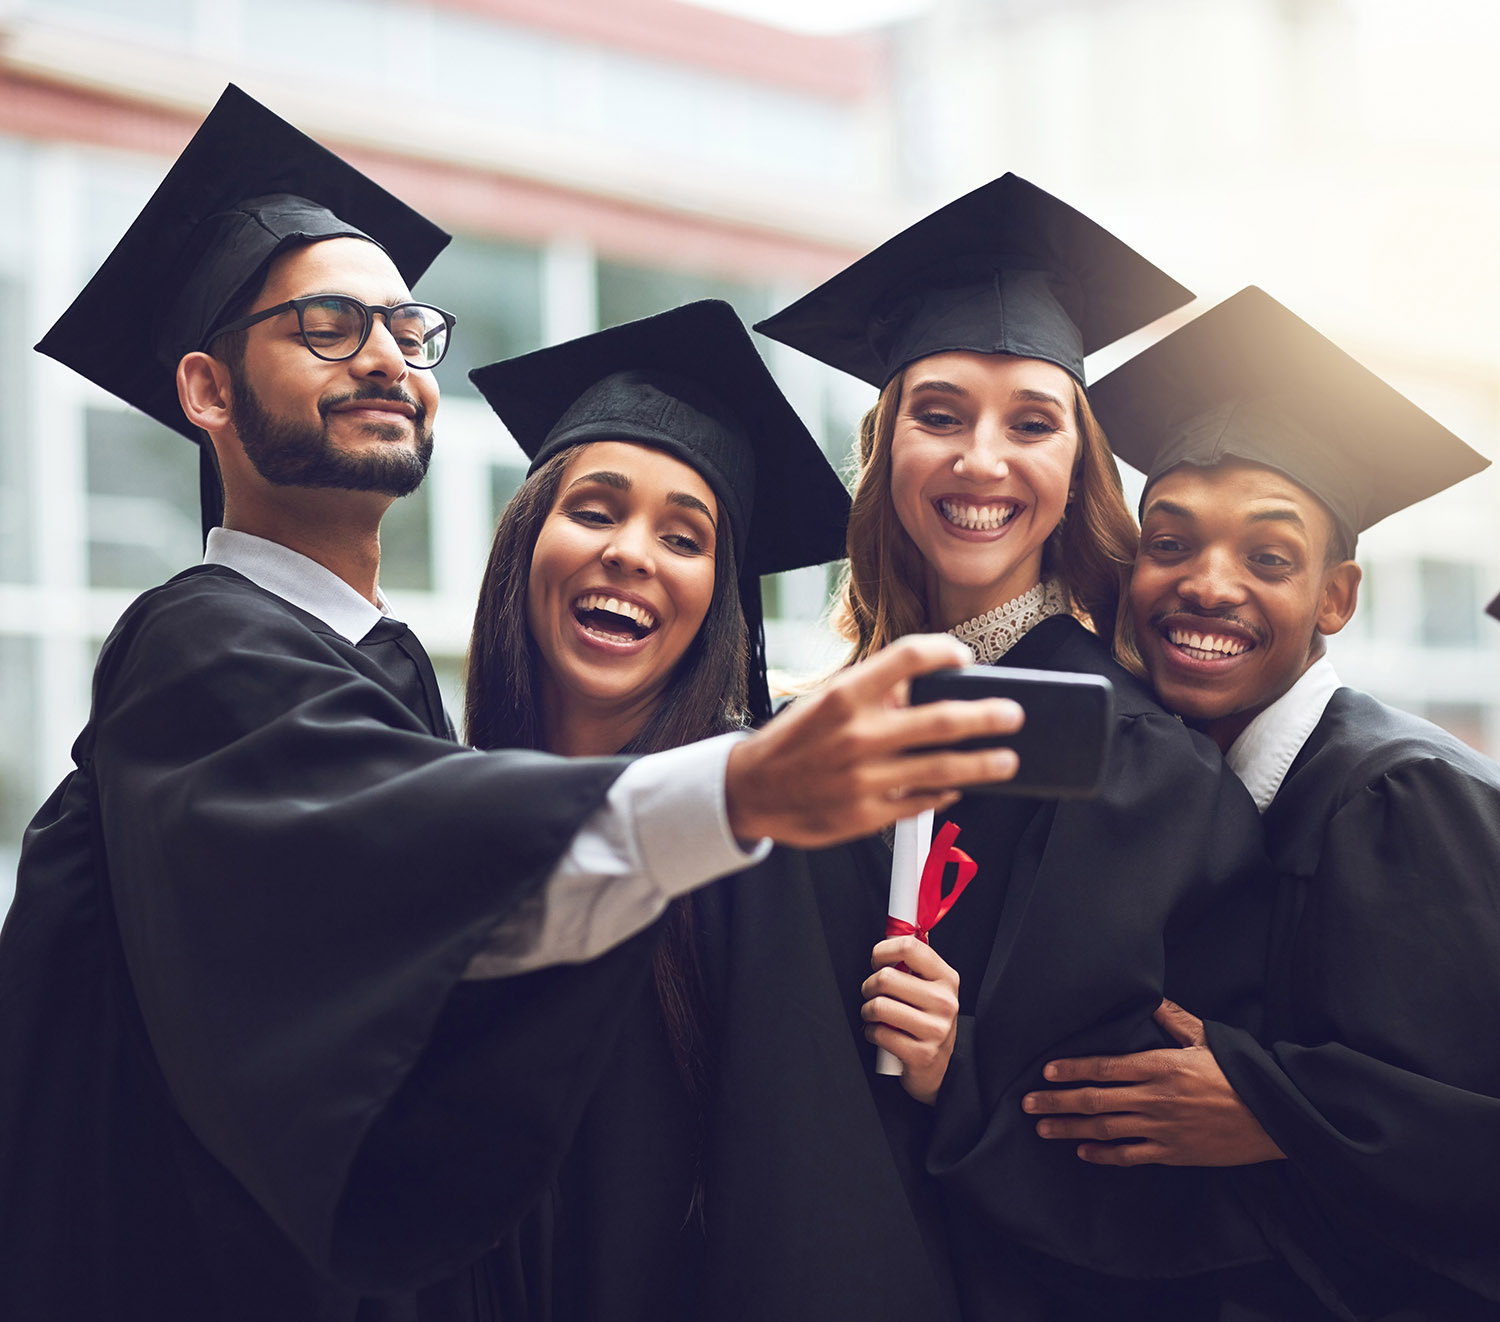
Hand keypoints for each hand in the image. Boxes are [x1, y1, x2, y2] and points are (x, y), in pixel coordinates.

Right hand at [724, 634, 1021, 847]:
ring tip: (1007, 760)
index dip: (945, 652)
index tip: (965, 658)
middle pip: (942, 718)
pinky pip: (920, 803)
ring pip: (943, 769)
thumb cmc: (792, 741)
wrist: (749, 790)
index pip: (908, 658)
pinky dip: (945, 794)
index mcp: (845, 695)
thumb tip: (923, 688)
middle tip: (1013, 714)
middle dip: (987, 716)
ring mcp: (864, 778)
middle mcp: (858, 734)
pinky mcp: (865, 814)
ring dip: (983, 763)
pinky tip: (958, 789)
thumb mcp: (824, 701)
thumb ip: (873, 693)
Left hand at [861, 936, 959, 1105]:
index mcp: (947, 978)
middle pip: (886, 978)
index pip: (910, 947)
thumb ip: (917, 959)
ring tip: (874, 1015)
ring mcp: (936, 1030)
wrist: (939, 1069)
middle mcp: (945, 1002)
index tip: (877, 960)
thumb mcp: (931, 987)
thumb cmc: (927, 1020)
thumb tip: (903, 924)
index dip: (882, 950)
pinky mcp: (922, 1055)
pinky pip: (879, 1034)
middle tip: (872, 993)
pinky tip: (880, 1034)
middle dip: (869, 986)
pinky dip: (871, 1033)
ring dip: (867, 1011)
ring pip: (878, 1006)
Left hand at [1020, 1000, 1285, 1166]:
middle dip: (1058, 1101)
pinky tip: (1083, 1151)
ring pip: (1105, 1129)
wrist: (1275, 1116)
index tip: (1046, 1072)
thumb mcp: (1208, 1038)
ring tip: (1043, 1128)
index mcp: (1160, 1066)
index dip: (1072, 1069)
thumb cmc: (1240, 1074)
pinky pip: (1131, 1155)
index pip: (1104, 1067)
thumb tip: (1151, 998)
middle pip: (1095, 1100)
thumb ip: (1174, 1019)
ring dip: (1070, 1129)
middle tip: (1027, 1104)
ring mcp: (1162, 1128)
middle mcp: (1155, 1098)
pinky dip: (1104, 1155)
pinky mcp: (1174, 1152)